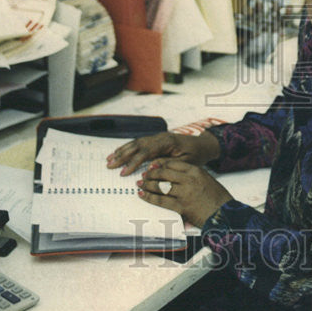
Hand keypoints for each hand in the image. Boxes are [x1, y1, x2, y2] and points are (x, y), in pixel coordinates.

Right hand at [106, 132, 220, 175]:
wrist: (203, 145)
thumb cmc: (196, 155)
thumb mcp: (185, 163)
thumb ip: (168, 164)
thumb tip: (150, 168)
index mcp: (168, 142)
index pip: (146, 152)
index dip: (134, 162)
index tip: (124, 173)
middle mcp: (160, 137)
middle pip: (137, 145)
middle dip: (122, 156)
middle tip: (110, 165)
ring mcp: (157, 138)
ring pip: (136, 143)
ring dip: (122, 151)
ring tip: (109, 160)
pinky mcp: (155, 141)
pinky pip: (139, 144)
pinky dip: (127, 149)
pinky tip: (118, 153)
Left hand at [136, 160, 232, 228]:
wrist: (224, 213)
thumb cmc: (216, 197)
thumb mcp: (206, 179)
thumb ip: (191, 175)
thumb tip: (173, 175)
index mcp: (196, 171)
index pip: (173, 163)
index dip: (160, 164)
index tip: (152, 166)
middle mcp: (189, 180)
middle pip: (164, 173)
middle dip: (151, 174)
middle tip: (144, 175)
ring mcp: (185, 193)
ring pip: (160, 186)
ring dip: (148, 185)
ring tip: (140, 184)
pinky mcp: (181, 207)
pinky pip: (161, 201)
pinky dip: (149, 197)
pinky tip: (142, 195)